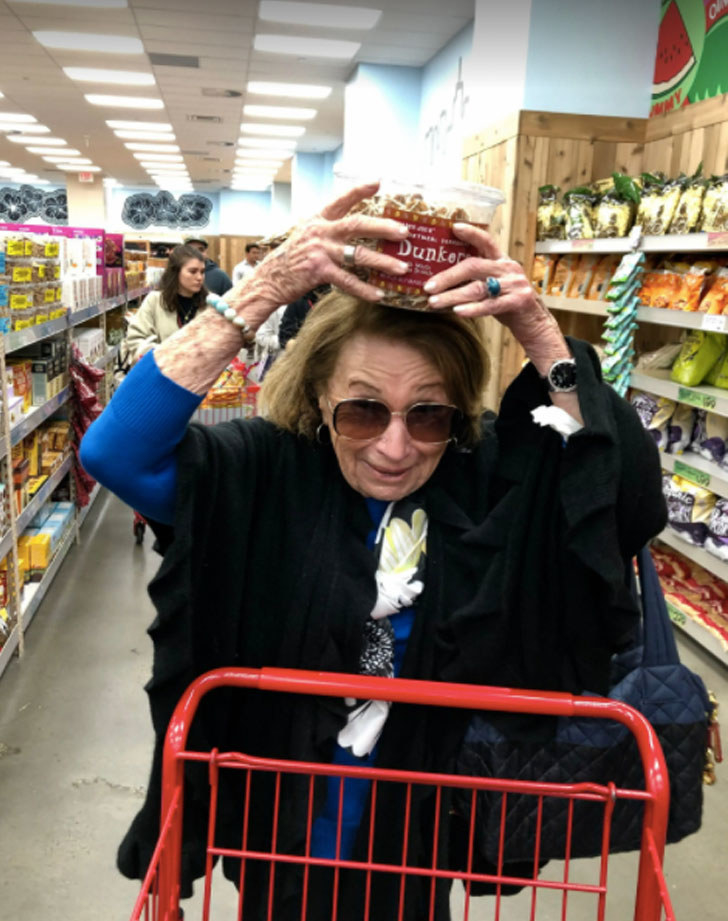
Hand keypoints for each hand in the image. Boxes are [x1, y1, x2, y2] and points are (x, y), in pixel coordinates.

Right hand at [226, 182, 411, 323]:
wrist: (269, 280)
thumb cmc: (292, 259)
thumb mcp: (306, 237)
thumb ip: (327, 231)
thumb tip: (353, 232)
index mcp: (318, 220)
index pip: (341, 200)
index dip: (359, 190)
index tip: (378, 182)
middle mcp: (320, 232)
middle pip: (357, 224)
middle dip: (384, 227)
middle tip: (405, 232)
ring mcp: (320, 251)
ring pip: (359, 255)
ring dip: (383, 262)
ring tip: (402, 268)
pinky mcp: (319, 272)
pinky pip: (348, 281)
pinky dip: (365, 290)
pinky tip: (379, 295)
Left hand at [423, 223, 569, 375]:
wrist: (535, 325)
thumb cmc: (508, 305)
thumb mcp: (494, 286)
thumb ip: (476, 280)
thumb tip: (442, 281)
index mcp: (502, 261)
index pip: (486, 241)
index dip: (471, 232)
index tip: (453, 227)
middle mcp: (509, 268)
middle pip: (473, 266)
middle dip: (448, 276)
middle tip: (428, 287)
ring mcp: (515, 284)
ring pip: (478, 288)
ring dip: (453, 296)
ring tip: (434, 303)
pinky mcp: (518, 301)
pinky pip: (490, 305)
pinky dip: (473, 309)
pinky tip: (458, 312)